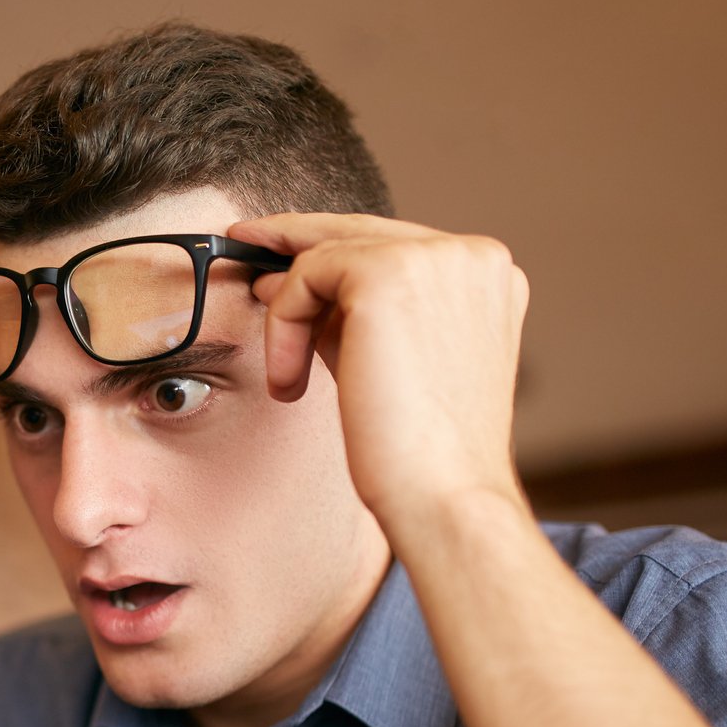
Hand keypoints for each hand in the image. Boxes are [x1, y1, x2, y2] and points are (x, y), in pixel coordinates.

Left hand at [228, 213, 530, 537]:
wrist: (442, 495)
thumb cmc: (416, 450)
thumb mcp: (382, 360)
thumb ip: (343, 314)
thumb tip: (278, 278)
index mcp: (485, 277)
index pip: (396, 244)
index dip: (333, 248)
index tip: (279, 255)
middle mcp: (472, 256)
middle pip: (363, 231)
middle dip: (295, 239)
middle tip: (242, 244)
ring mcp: (437, 257)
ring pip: (327, 253)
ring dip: (289, 314)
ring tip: (287, 376)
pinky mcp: (389, 271)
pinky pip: (306, 274)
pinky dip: (284, 324)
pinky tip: (289, 380)